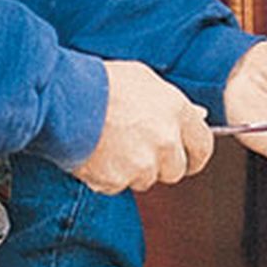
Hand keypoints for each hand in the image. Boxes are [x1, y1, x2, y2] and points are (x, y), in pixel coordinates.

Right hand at [71, 61, 212, 193]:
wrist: (63, 97)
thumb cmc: (101, 83)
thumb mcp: (145, 80)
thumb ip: (173, 103)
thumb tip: (199, 115)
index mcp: (177, 112)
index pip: (203, 146)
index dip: (194, 155)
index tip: (187, 159)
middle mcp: (165, 140)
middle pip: (175, 170)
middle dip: (160, 164)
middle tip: (137, 149)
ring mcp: (143, 163)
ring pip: (146, 180)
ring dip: (131, 170)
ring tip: (110, 144)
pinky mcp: (117, 180)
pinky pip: (117, 186)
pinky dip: (107, 176)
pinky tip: (96, 153)